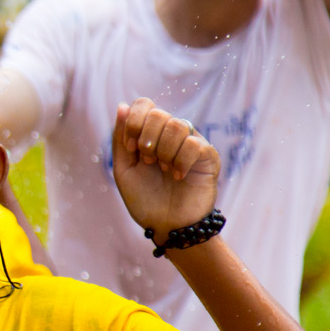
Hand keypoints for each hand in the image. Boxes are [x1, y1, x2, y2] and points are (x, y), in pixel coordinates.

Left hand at [111, 98, 218, 243]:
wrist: (167, 226)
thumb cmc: (145, 200)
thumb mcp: (124, 169)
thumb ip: (120, 139)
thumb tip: (122, 106)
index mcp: (150, 133)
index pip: (145, 104)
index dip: (134, 122)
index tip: (131, 148)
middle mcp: (171, 135)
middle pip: (159, 114)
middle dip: (147, 139)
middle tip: (149, 162)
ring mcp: (191, 143)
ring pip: (178, 125)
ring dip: (164, 151)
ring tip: (164, 170)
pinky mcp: (208, 156)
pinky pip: (195, 144)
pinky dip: (181, 161)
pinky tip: (178, 176)